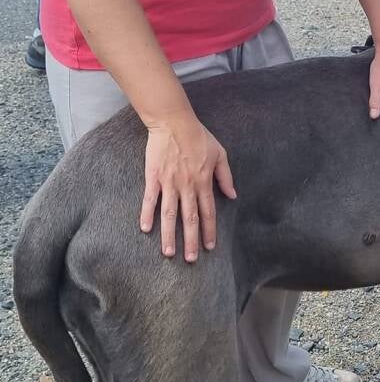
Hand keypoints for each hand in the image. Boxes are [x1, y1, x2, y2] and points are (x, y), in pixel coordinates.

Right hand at [140, 113, 236, 261]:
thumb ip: (226, 176)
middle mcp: (187, 186)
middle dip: (191, 240)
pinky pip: (150, 199)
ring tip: (169, 252)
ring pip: (170, 214)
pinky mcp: (153, 177)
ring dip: (170, 234)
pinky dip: (147, 214)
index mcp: (204, 181)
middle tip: (191, 259)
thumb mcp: (220, 154)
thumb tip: (232, 195)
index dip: (209, 230)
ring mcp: (169, 183)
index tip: (210, 247)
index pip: (208, 212)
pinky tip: (146, 229)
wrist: (173, 122)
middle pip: (190, 218)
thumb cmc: (198, 136)